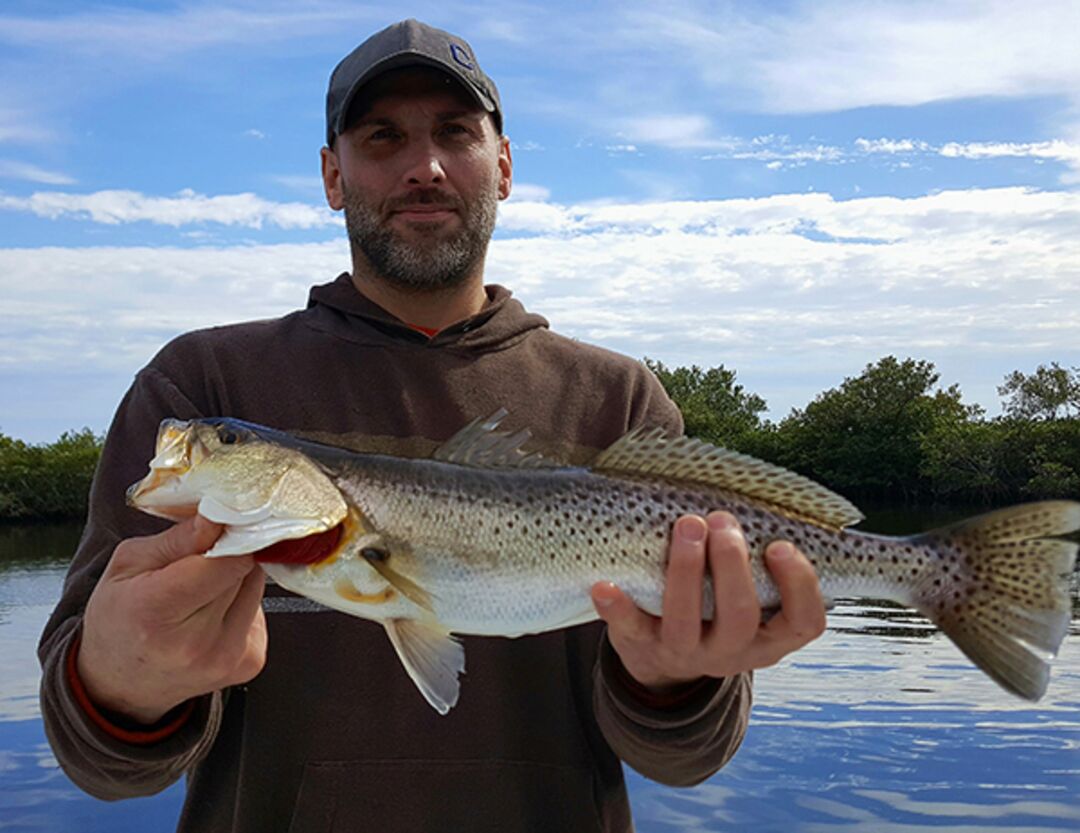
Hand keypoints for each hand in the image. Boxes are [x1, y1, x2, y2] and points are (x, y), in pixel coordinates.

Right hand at [77, 515, 266, 724]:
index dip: (227, 536)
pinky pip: (260, 611)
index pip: (225, 560)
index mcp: (156, 612)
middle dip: (229, 554)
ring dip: (237, 578)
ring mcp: (227, 658)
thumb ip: (179, 539)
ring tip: (202, 591)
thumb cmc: (119, 619)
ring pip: (257, 586)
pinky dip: (243, 603)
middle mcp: (196, 643)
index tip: (220, 526)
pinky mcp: (249, 663)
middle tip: (200, 561)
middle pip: (245, 569)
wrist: (121, 684)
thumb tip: (218, 517)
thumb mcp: (129, 565)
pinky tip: (213, 614)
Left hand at [591, 511, 825, 692]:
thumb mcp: (753, 594)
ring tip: (686, 525)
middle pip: (740, 617)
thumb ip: (764, 558)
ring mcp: (686, 652)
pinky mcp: (643, 646)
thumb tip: (770, 492)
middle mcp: (732, 650)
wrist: (664, 657)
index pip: (805, 622)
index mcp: (770, 637)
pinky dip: (617, 608)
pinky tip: (605, 584)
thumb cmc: (718, 604)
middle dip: (732, 565)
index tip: (781, 545)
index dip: (800, 586)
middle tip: (720, 519)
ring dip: (686, 571)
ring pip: (686, 623)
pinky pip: (629, 629)